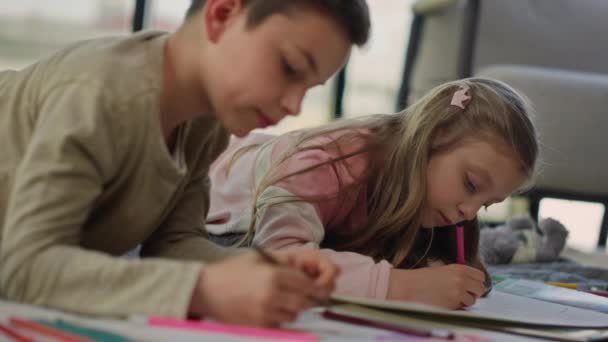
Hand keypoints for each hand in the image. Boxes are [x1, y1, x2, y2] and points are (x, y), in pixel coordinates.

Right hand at [188, 250, 335, 325]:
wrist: (206, 290)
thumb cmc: (233, 271)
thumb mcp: (260, 258)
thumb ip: (286, 262)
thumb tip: (310, 269)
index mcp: (274, 275)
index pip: (308, 285)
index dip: (316, 287)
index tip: (318, 287)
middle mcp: (272, 295)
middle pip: (305, 302)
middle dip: (306, 298)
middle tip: (301, 294)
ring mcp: (265, 313)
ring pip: (294, 314)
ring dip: (293, 308)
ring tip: (280, 299)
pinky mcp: (258, 326)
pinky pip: (279, 323)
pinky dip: (279, 317)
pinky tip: (267, 307)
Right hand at [387, 264, 486, 308]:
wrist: (408, 287)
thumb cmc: (421, 279)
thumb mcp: (441, 270)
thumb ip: (457, 274)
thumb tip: (470, 282)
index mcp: (459, 268)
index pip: (480, 276)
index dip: (476, 282)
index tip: (471, 286)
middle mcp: (461, 279)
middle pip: (480, 289)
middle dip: (474, 293)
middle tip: (463, 294)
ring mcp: (458, 292)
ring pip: (472, 301)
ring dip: (464, 301)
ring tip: (450, 298)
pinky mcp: (453, 304)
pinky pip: (461, 308)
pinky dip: (455, 307)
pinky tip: (444, 302)